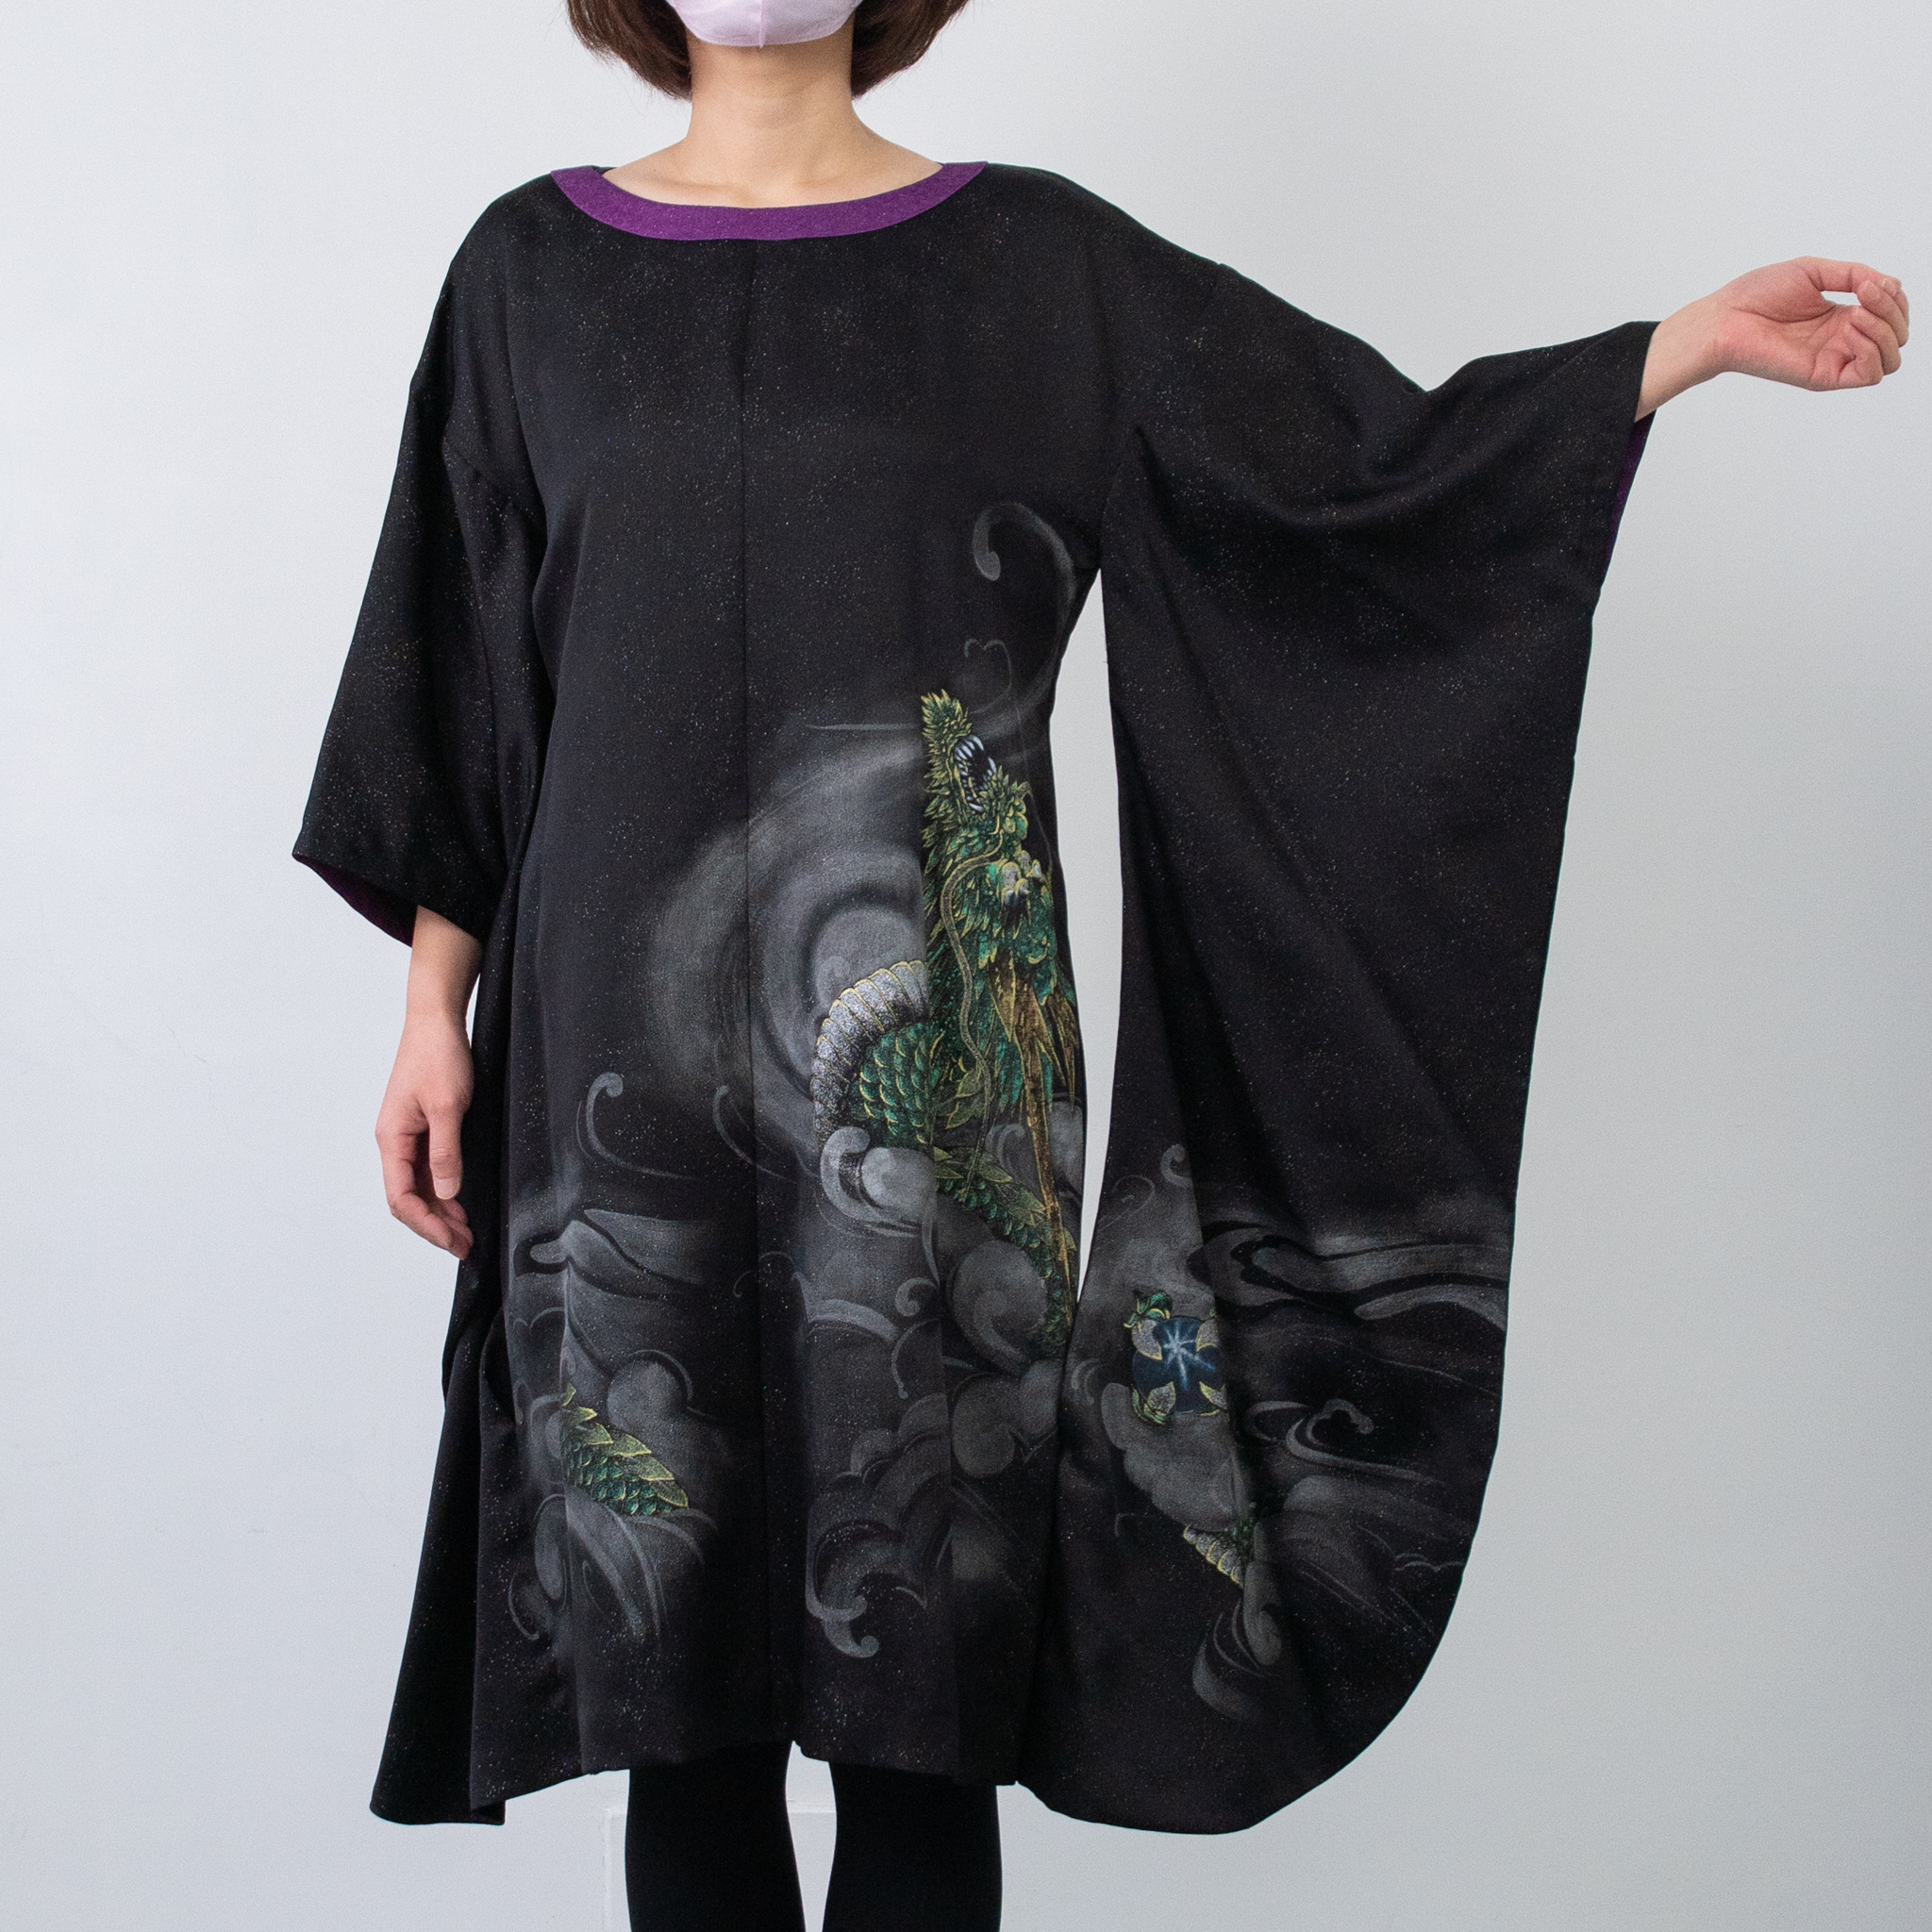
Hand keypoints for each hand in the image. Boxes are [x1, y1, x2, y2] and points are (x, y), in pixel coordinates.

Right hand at [375, 908, 481, 1258]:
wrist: (436, 1022)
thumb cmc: (438, 1057)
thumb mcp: (447, 1107)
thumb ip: (445, 1152)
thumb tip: (445, 1194)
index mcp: (392, 1139)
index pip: (401, 1197)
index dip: (426, 1224)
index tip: (452, 1241)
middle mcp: (395, 1142)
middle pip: (408, 1198)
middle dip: (435, 1225)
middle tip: (465, 1246)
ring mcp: (408, 1136)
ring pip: (419, 1187)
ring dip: (440, 1211)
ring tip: (465, 1233)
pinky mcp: (423, 1128)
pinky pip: (428, 1170)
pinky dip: (443, 1190)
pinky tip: (460, 1202)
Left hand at [1637, 258, 1908, 416]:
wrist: (1724, 319)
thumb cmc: (1756, 295)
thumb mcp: (1814, 271)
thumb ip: (1853, 274)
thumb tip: (1888, 283)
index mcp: (1839, 317)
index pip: (1890, 314)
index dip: (1895, 297)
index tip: (1872, 282)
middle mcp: (1840, 340)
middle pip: (1897, 336)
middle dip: (1894, 310)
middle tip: (1866, 292)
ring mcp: (1833, 359)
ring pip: (1890, 358)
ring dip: (1887, 329)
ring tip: (1859, 311)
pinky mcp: (1823, 376)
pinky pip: (1869, 374)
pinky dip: (1873, 349)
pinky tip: (1852, 328)